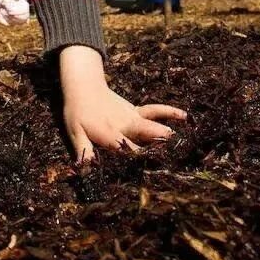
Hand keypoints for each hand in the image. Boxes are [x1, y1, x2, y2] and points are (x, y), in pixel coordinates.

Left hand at [60, 45, 185, 161]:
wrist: (83, 86)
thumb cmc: (77, 112)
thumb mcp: (75, 132)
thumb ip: (83, 150)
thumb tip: (85, 169)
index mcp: (110, 134)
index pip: (127, 151)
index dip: (138, 161)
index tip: (150, 173)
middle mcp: (124, 126)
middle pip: (144, 136)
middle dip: (157, 146)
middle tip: (173, 158)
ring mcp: (132, 117)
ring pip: (152, 123)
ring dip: (165, 132)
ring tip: (182, 141)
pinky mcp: (137, 110)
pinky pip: (154, 110)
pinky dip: (169, 112)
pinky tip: (184, 116)